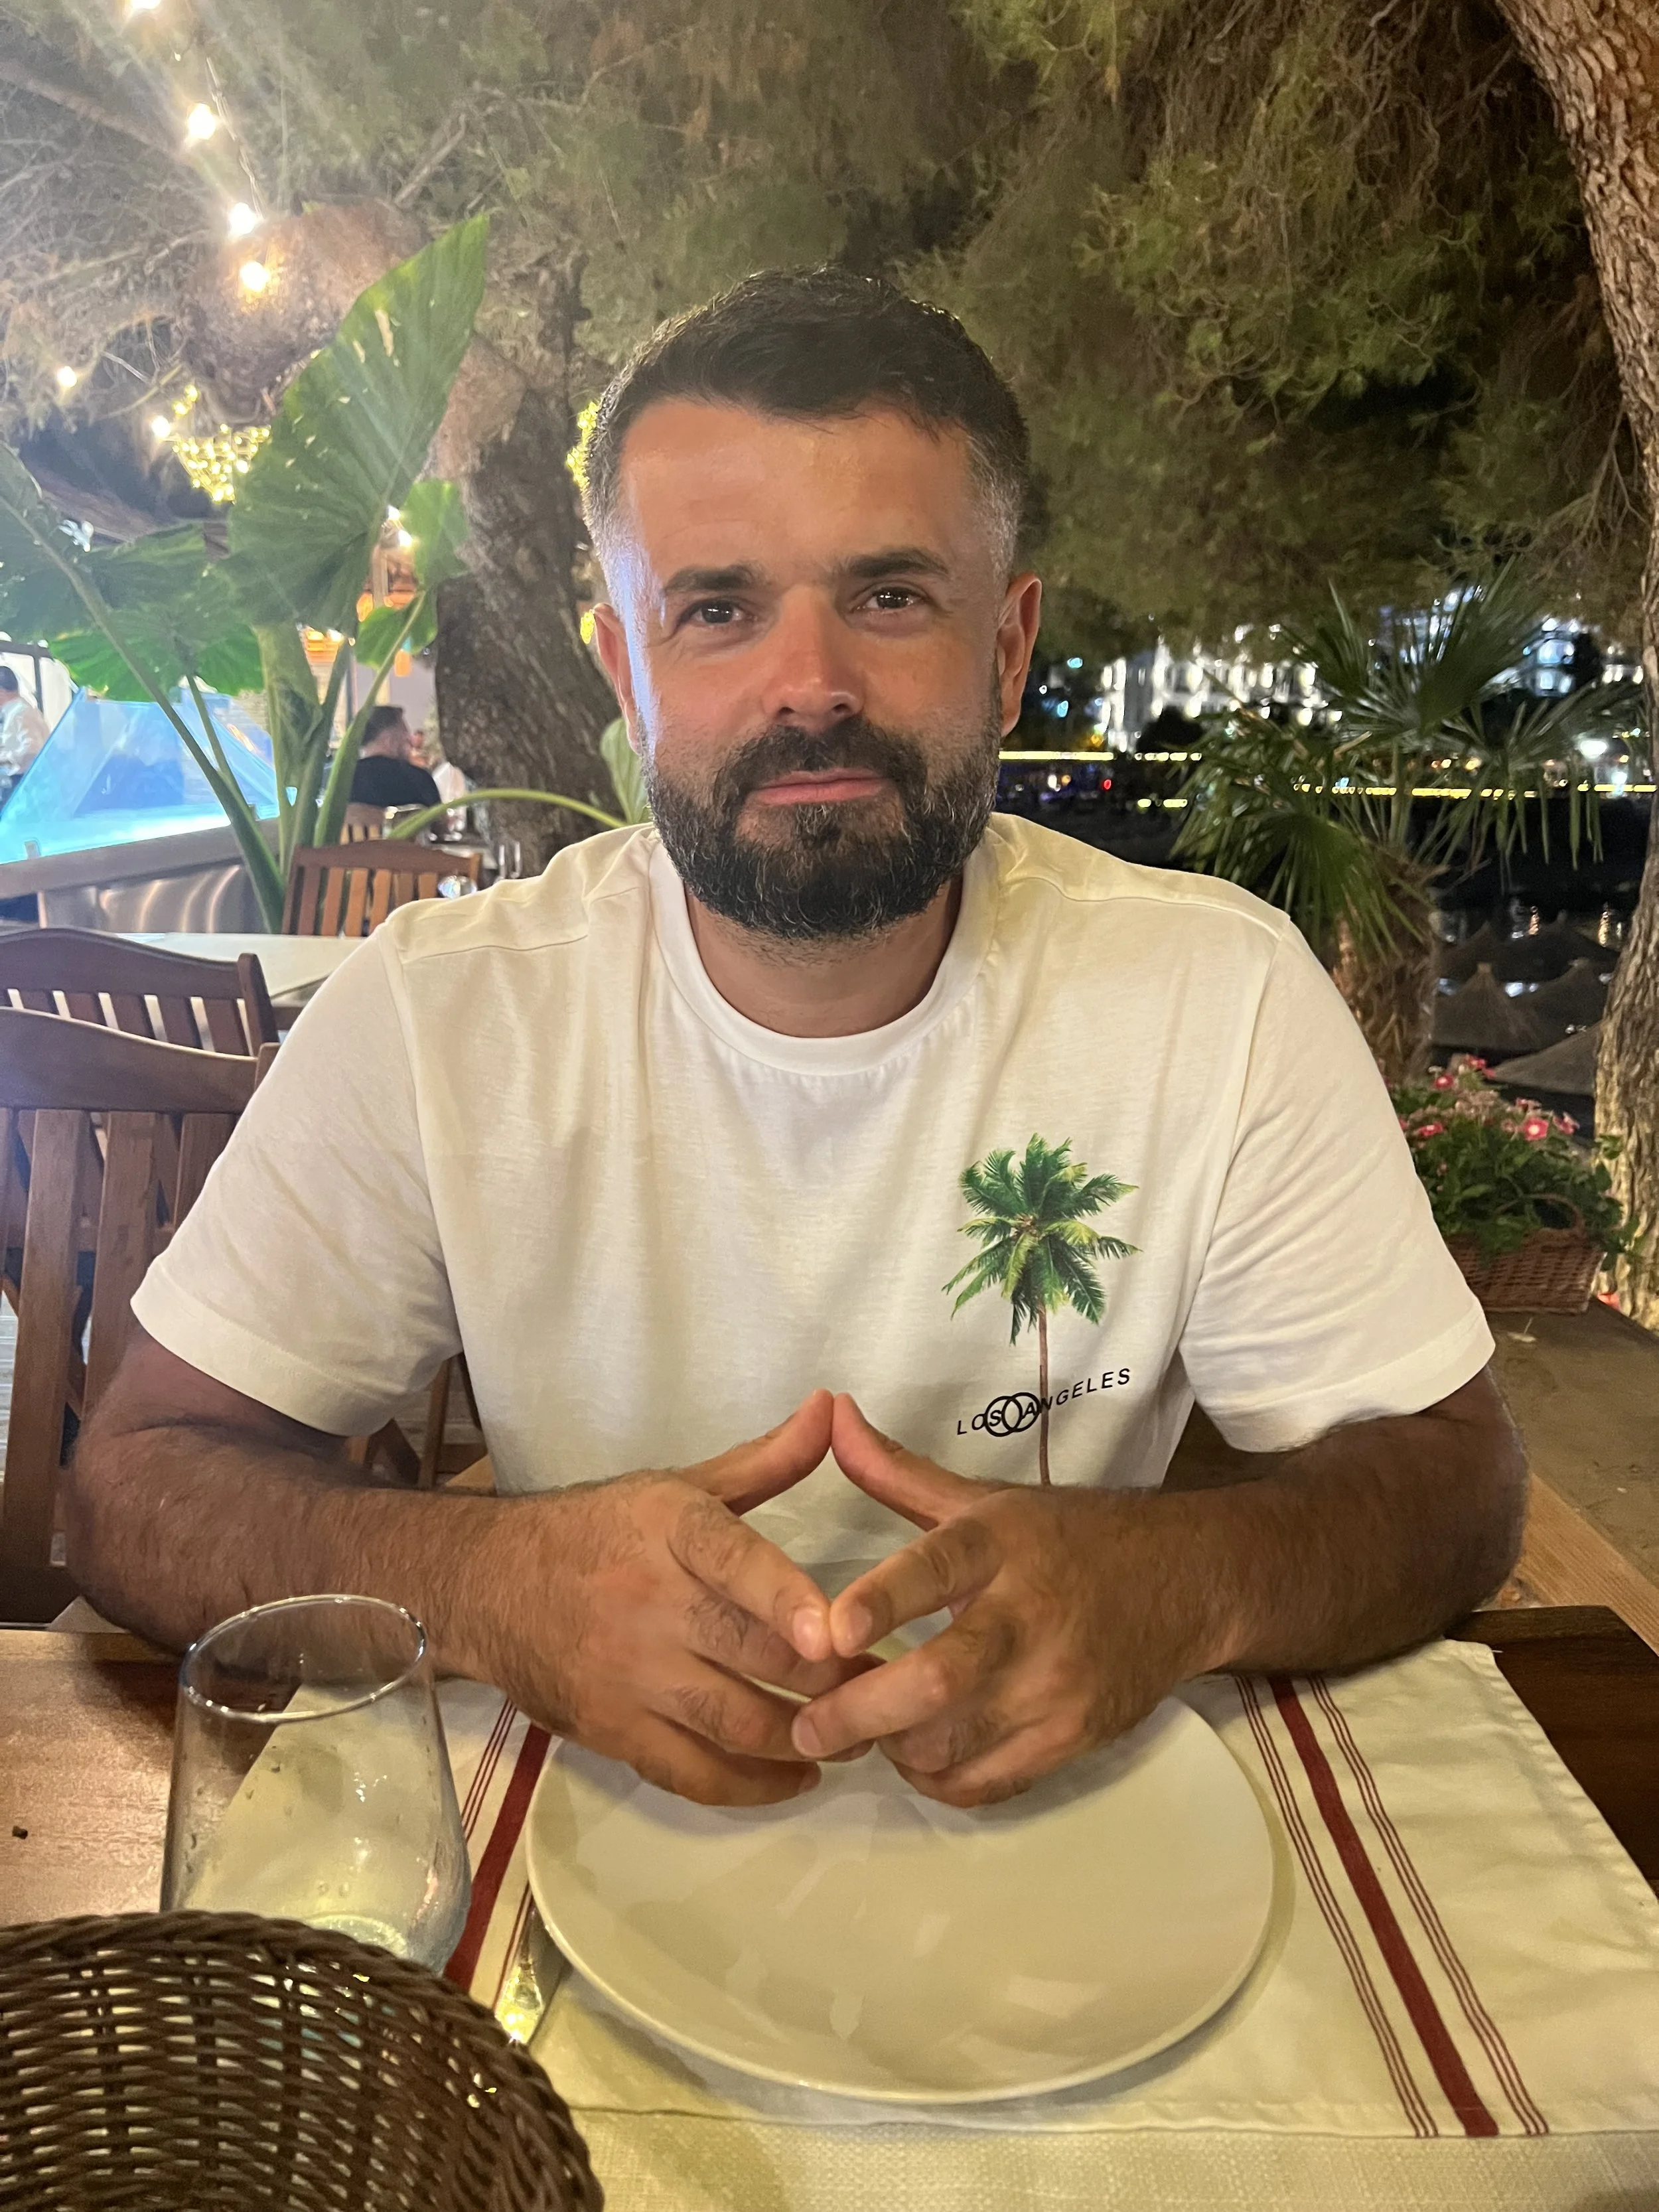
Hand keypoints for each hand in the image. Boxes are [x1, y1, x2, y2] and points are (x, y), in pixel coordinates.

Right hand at [470, 1391, 866, 1805]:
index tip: (835, 1631)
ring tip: (857, 1736)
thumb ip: (766, 1460)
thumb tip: (833, 1409)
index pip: (731, 1562)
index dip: (785, 1599)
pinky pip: (693, 1775)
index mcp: (671, 1532)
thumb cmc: (600, 1530)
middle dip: (829, 1680)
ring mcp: (630, 1677)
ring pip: (734, 1725)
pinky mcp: (613, 1732)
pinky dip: (754, 1787)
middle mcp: (651, 1605)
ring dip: (807, 1740)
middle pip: (753, 1655)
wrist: (489, 1586)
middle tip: (887, 1686)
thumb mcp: (679, 1487)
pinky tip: (796, 1776)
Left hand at [790, 1396, 1226, 1805]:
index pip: (936, 1568)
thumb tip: (829, 1413)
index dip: (881, 1601)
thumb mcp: (988, 1498)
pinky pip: (984, 1784)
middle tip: (806, 1724)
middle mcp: (1029, 1616)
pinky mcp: (1074, 1738)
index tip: (825, 1630)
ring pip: (951, 1745)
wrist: (1188, 1585)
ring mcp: (1056, 1686)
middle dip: (860, 1711)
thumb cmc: (1071, 1538)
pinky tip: (918, 1754)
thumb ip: (898, 1473)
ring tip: (865, 1730)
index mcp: (1002, 1544)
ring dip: (892, 1748)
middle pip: (937, 1679)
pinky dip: (936, 1780)